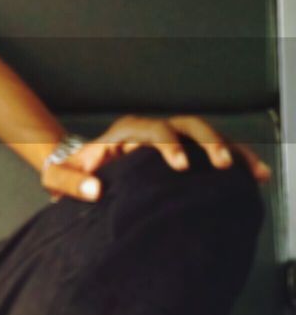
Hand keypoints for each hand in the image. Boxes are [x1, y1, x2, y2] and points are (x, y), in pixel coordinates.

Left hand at [42, 114, 271, 203]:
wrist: (78, 168)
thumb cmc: (69, 174)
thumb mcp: (59, 176)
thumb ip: (71, 181)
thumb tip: (95, 189)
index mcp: (124, 134)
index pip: (151, 130)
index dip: (167, 144)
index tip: (179, 166)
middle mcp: (151, 131)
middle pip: (186, 125)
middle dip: (207, 141)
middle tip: (221, 165)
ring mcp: (170, 139)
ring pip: (206, 135)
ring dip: (231, 150)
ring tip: (252, 173)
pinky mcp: (183, 152)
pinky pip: (213, 151)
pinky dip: (236, 160)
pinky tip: (255, 175)